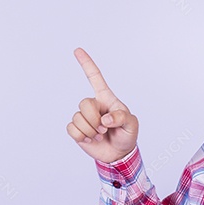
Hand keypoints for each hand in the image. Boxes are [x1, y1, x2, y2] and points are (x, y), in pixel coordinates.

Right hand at [67, 48, 138, 163]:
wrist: (118, 154)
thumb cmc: (127, 135)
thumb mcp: (131, 125)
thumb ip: (122, 117)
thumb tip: (105, 119)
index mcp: (106, 99)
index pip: (95, 78)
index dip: (87, 64)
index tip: (77, 50)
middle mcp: (94, 106)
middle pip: (84, 103)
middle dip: (95, 119)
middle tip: (104, 129)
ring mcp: (84, 117)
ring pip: (78, 118)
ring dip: (90, 131)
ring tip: (100, 136)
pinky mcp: (77, 130)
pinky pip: (72, 129)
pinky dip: (82, 137)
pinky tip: (90, 140)